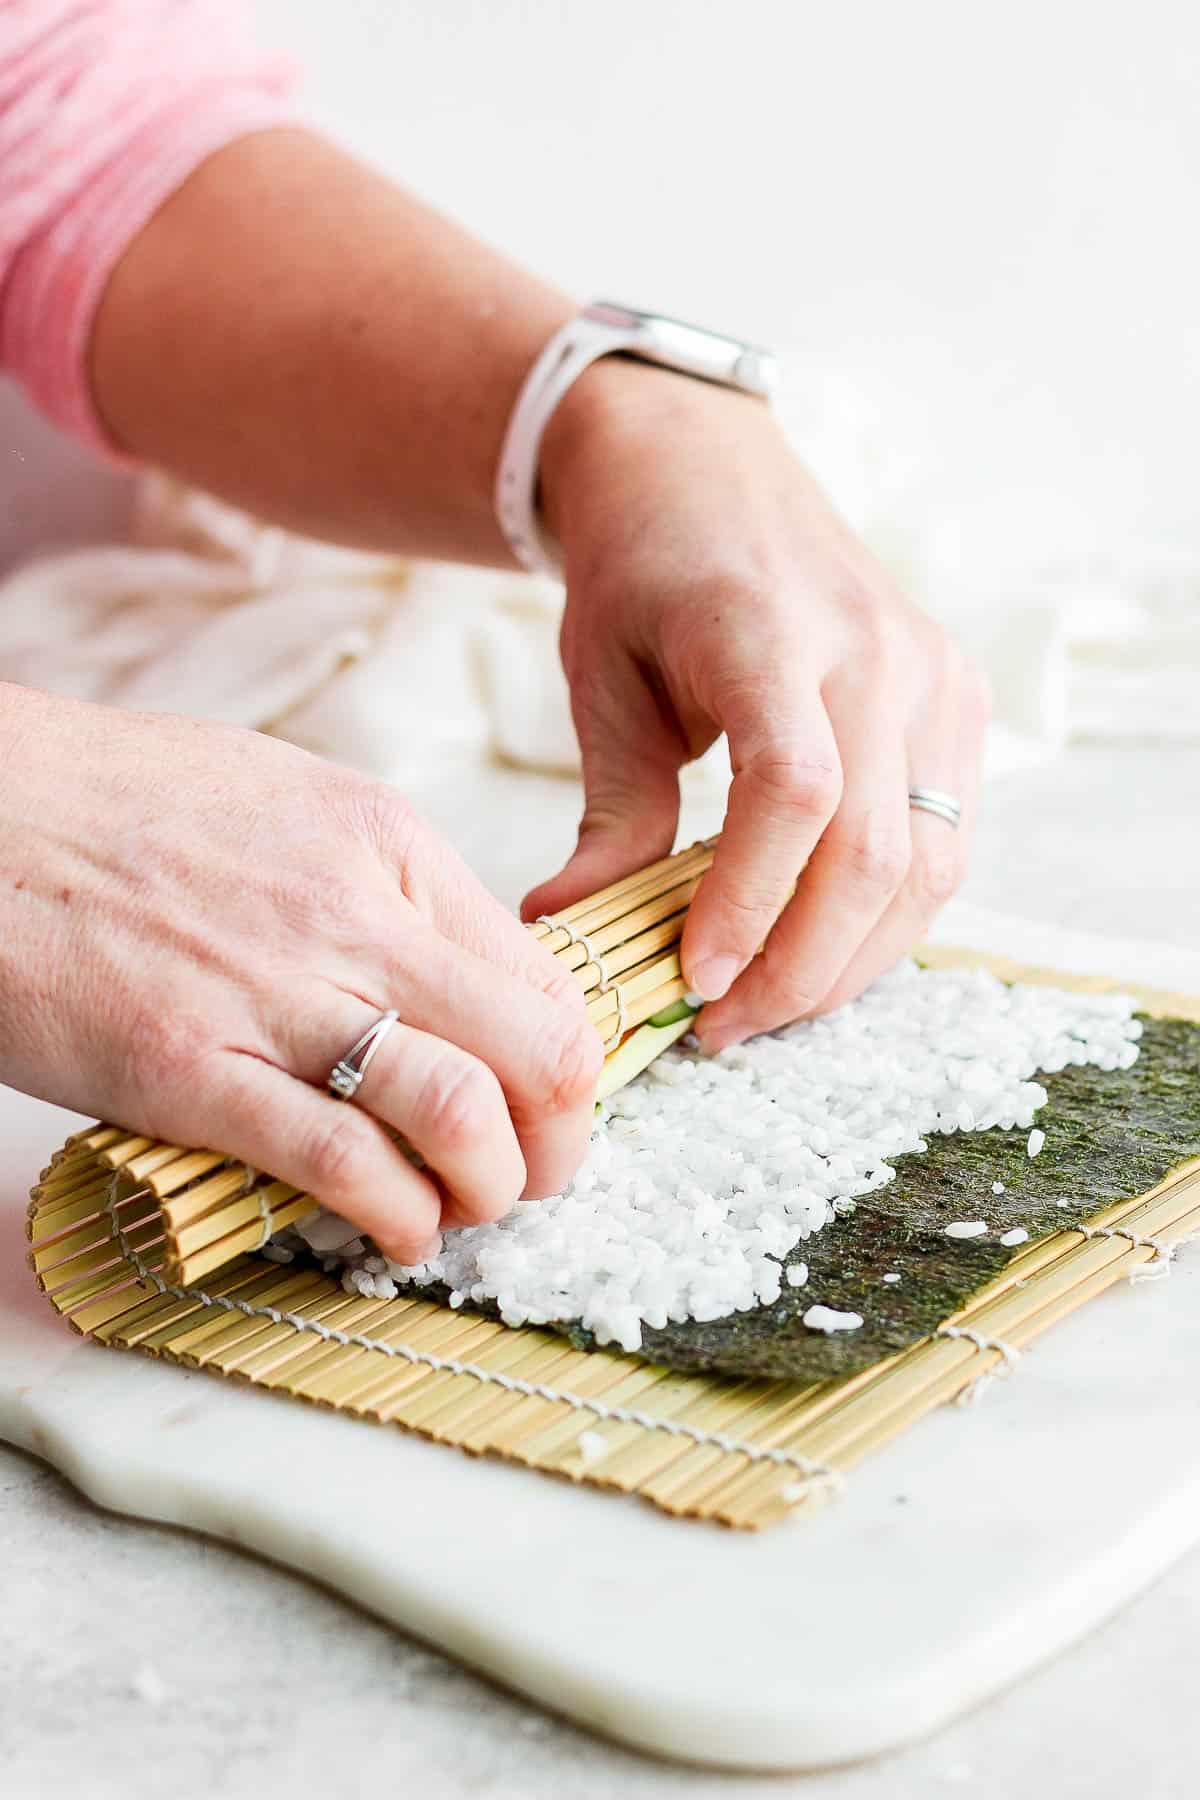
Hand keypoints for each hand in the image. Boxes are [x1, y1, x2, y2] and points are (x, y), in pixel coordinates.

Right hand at [0, 686, 600, 1260]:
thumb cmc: (122, 802)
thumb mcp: (289, 801)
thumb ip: (380, 883)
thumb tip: (450, 969)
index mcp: (388, 846)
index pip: (545, 978)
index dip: (569, 1066)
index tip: (549, 1109)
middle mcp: (356, 918)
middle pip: (539, 1052)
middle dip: (562, 1144)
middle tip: (532, 1179)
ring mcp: (276, 997)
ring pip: (462, 1115)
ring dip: (488, 1190)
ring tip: (462, 1209)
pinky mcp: (191, 1072)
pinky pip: (340, 1165)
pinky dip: (394, 1217)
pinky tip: (393, 1230)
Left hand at [523, 362, 989, 1050]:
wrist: (706, 473)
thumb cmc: (640, 575)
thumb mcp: (600, 683)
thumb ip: (609, 813)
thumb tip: (573, 933)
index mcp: (771, 630)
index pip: (795, 791)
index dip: (751, 903)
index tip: (694, 981)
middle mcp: (875, 651)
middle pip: (875, 849)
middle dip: (801, 966)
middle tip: (722, 1026)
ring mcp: (933, 674)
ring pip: (928, 862)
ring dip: (851, 958)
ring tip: (767, 1003)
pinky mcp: (957, 697)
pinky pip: (944, 838)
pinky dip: (887, 913)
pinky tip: (819, 945)